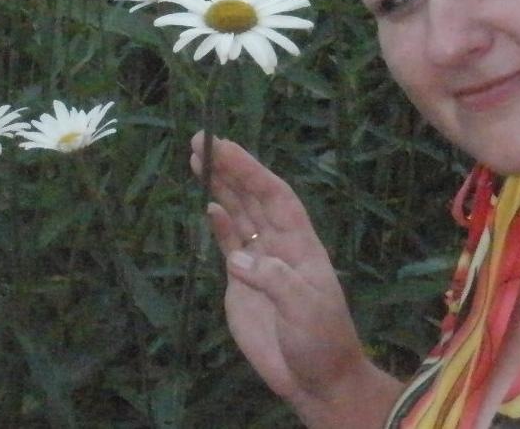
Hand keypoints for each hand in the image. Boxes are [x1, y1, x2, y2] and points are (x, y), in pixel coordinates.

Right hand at [190, 132, 369, 410]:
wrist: (318, 379)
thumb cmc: (322, 341)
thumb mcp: (306, 309)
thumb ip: (275, 279)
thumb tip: (238, 257)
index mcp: (301, 242)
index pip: (274, 195)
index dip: (250, 169)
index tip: (225, 147)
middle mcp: (280, 244)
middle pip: (253, 197)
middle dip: (230, 168)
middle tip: (200, 139)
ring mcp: (261, 262)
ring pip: (239, 214)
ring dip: (221, 187)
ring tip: (197, 159)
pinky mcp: (243, 285)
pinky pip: (229, 245)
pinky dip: (219, 225)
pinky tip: (209, 205)